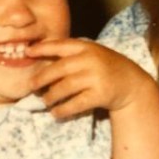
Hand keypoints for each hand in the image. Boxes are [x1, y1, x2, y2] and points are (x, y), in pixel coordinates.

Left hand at [29, 39, 151, 118]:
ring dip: (51, 96)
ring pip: (64, 87)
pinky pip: (75, 103)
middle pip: (58, 69)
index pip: (60, 45)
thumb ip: (71, 54)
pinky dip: (63, 110)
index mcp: (86, 47)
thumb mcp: (92, 53)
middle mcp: (90, 60)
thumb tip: (40, 61)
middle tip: (31, 87)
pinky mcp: (100, 94)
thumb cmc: (106, 67)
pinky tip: (56, 113)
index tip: (27, 52)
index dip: (42, 48)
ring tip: (45, 101)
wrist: (132, 83)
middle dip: (41, 78)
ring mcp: (96, 77)